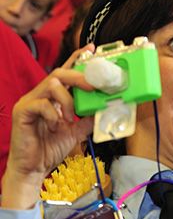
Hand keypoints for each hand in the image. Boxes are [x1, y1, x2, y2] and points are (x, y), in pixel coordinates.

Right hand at [2, 47, 95, 208]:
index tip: (92, 50)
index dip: (78, 59)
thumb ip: (87, 120)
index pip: (66, 72)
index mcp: (53, 97)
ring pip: (52, 84)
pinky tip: (55, 126)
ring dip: (68, 101)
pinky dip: (54, 114)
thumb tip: (105, 110)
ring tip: (70, 118)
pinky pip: (42, 103)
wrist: (33, 168)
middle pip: (60, 73)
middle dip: (79, 76)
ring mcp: (30, 101)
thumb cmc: (50, 148)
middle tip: (93, 86)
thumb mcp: (76, 132)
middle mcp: (40, 95)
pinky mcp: (22, 111)